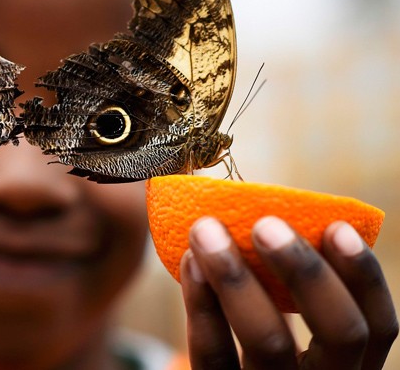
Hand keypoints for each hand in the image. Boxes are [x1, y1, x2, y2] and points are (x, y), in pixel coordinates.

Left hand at [181, 216, 396, 369]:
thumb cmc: (256, 345)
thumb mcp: (288, 330)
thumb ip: (292, 291)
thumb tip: (273, 215)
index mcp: (347, 366)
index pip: (378, 327)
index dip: (364, 278)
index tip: (337, 226)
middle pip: (339, 335)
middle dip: (307, 272)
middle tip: (265, 224)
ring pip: (269, 342)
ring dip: (237, 278)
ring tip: (207, 230)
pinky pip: (213, 353)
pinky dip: (200, 303)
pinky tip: (191, 262)